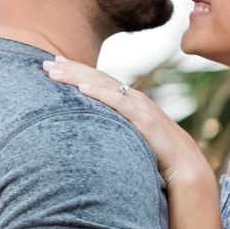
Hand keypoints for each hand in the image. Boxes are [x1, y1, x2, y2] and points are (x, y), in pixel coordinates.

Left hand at [42, 57, 207, 183]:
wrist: (185, 165)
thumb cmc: (157, 153)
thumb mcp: (131, 136)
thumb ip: (115, 128)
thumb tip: (93, 134)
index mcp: (130, 100)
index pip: (98, 79)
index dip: (76, 69)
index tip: (54, 63)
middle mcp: (133, 98)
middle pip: (96, 77)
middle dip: (70, 68)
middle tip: (44, 63)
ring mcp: (139, 106)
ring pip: (103, 85)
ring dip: (77, 76)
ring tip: (54, 72)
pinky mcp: (144, 119)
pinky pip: (117, 103)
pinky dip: (99, 94)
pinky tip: (81, 88)